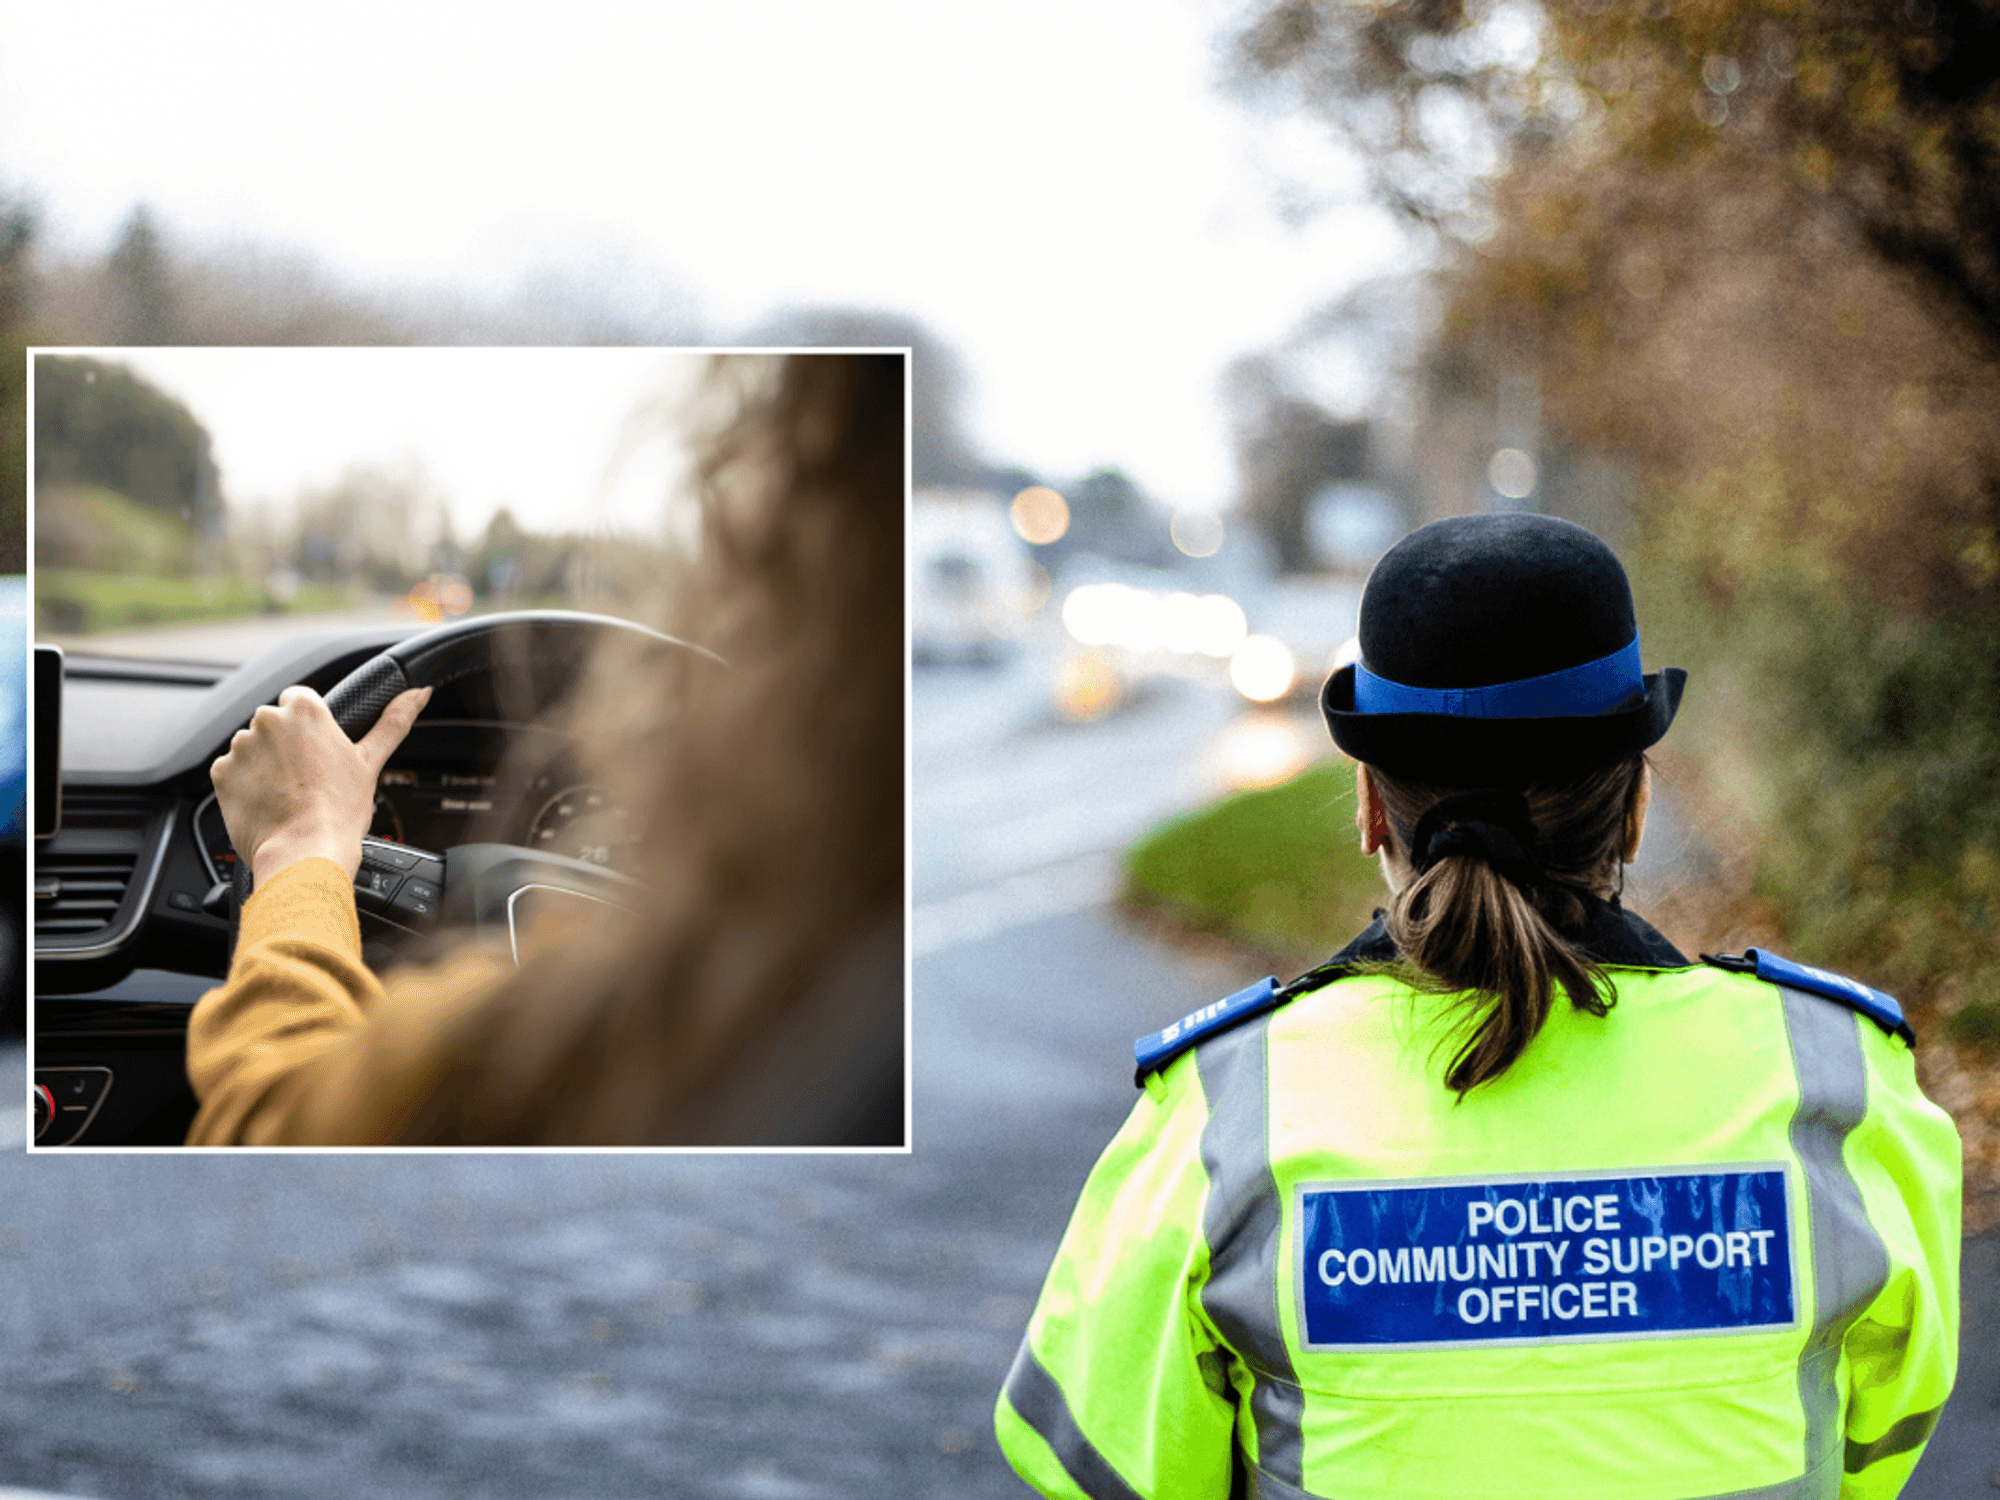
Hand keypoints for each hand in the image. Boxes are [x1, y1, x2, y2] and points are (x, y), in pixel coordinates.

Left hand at [210, 684, 431, 888]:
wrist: (305, 852)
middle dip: (284, 747)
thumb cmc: (340, 811)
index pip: (299, 699)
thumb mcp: (370, 762)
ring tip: (286, 795)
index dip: (309, 727)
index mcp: (305, 711)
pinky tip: (267, 803)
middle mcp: (267, 721)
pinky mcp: (221, 773)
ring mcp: (241, 747)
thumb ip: (393, 722)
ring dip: (264, 766)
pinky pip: (232, 772)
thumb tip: (419, 693)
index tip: (315, 751)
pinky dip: (245, 785)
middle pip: (274, 724)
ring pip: (252, 749)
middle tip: (305, 779)